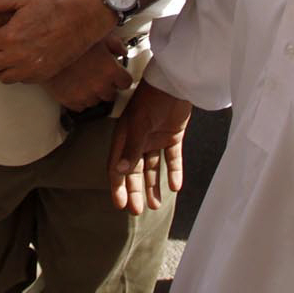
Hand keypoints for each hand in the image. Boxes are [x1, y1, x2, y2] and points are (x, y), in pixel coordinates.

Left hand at [0, 0, 114, 83]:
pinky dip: (18, 72)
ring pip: (1, 77)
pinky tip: (25, 58)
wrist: (83, 19)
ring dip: (1, 65)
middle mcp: (18, 56)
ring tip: (10, 52)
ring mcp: (30, 68)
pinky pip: (21, 80)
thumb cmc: (53, 5)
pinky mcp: (43, 76)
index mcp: (10, 36)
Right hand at [44, 39, 130, 111]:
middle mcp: (100, 85)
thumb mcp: (98, 35)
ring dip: (93, 94)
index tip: (117, 75)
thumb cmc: (71, 39)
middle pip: (111, 95)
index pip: (126, 82)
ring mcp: (84, 95)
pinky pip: (80, 106)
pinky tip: (75, 87)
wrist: (46, 47)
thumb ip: (115, 44)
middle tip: (99, 76)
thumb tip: (121, 51)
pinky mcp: (69, 100)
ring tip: (85, 81)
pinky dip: (79, 99)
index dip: (121, 78)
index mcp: (110, 70)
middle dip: (107, 86)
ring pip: (95, 102)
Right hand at [109, 81, 190, 214]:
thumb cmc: (152, 98)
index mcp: (124, 136)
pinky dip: (173, 172)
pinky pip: (172, 158)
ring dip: (153, 186)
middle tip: (137, 211)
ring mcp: (155, 138)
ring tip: (155, 205)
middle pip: (135, 171)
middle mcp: (138, 140)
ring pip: (152, 167)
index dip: (118, 186)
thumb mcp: (139, 124)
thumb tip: (121, 172)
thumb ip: (132, 148)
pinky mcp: (173, 136)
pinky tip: (175, 187)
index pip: (117, 166)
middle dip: (135, 191)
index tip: (120, 205)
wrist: (175, 81)